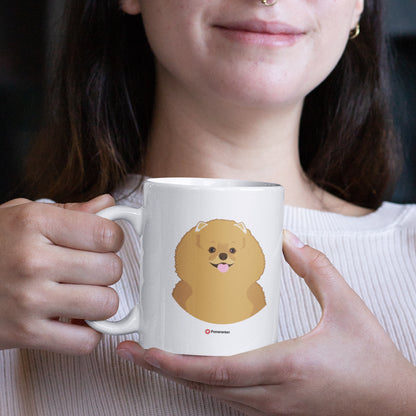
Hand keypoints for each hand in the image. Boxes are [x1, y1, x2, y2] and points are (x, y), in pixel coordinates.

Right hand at [0, 195, 123, 353]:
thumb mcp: (23, 215)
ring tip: (82, 294)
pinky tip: (74, 319)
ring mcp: (29, 300)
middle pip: (111, 269)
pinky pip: (84, 341)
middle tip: (89, 269)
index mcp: (35, 224)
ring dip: (100, 302)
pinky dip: (87, 333)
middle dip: (107, 270)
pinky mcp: (25, 334)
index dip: (113, 239)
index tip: (104, 243)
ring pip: (105, 304)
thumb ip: (71, 211)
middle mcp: (32, 261)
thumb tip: (108, 205)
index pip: (107, 233)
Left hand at [117, 230, 415, 415]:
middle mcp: (271, 396)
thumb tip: (287, 239)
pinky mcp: (274, 409)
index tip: (144, 348)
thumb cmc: (372, 361)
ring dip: (178, 376)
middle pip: (202, 387)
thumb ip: (316, 268)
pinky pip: (227, 397)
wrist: (396, 407)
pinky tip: (193, 363)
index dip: (175, 363)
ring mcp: (271, 408)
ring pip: (211, 396)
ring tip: (153, 352)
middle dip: (161, 369)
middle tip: (132, 347)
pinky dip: (202, 382)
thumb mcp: (347, 306)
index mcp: (286, 367)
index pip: (218, 371)